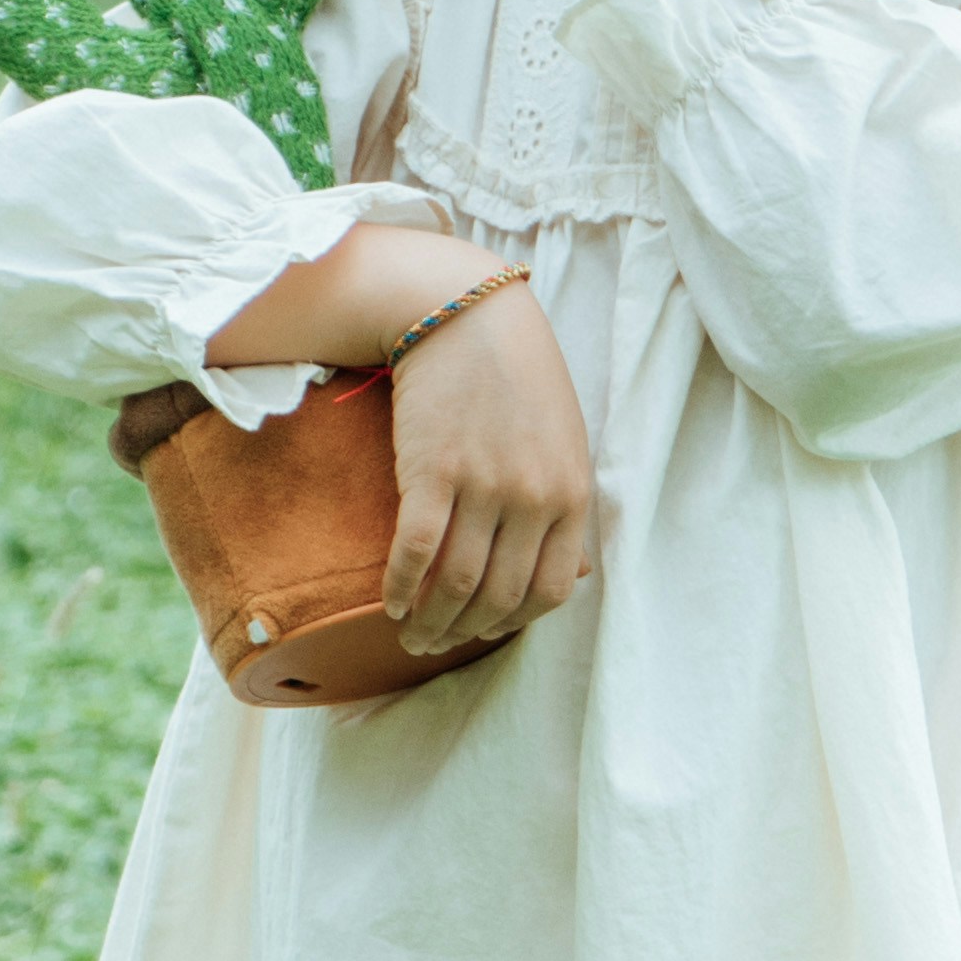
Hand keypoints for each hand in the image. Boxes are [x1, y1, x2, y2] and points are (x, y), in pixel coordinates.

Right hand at [374, 279, 599, 654]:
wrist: (466, 313)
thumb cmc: (517, 376)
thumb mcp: (564, 440)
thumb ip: (565, 505)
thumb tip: (568, 574)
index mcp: (571, 494)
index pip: (550, 591)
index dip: (514, 622)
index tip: (484, 631)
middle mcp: (532, 498)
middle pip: (499, 596)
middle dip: (464, 634)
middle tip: (435, 647)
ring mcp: (484, 487)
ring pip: (456, 585)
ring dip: (430, 623)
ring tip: (410, 636)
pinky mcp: (433, 473)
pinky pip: (416, 553)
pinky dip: (400, 589)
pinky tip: (388, 605)